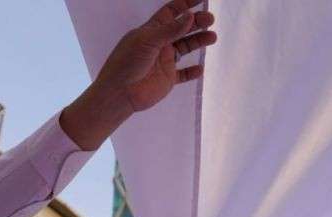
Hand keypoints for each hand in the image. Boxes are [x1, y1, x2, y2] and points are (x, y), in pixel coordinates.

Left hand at [60, 0, 216, 148]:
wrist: (119, 93)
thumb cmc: (128, 63)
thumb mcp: (148, 41)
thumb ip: (170, 29)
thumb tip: (190, 15)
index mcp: (151, 31)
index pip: (170, 12)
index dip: (185, 4)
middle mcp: (159, 44)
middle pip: (181, 28)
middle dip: (196, 22)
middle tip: (210, 20)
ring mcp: (164, 61)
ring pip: (185, 48)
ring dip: (199, 41)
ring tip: (212, 37)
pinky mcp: (167, 79)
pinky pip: (183, 74)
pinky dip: (192, 71)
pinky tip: (199, 69)